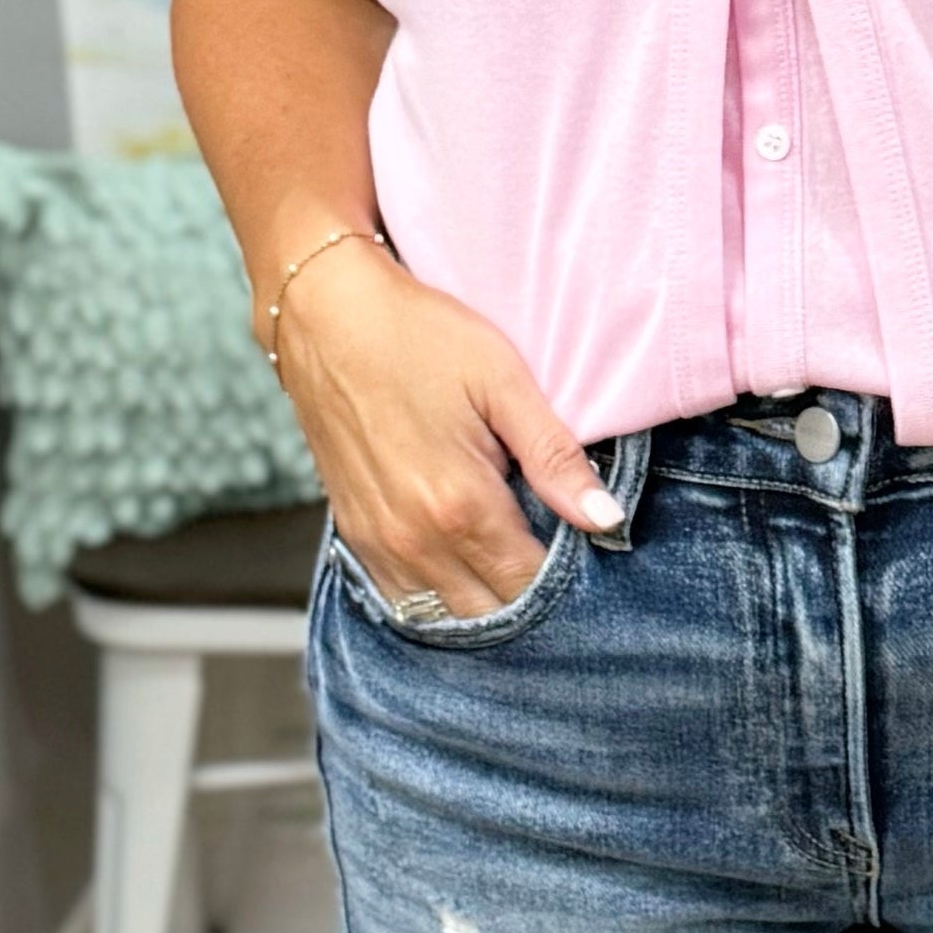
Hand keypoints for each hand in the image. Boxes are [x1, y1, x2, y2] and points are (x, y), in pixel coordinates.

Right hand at [273, 238, 617, 611]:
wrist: (325, 316)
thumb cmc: (417, 337)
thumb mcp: (502, 383)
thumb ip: (555, 458)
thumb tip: (607, 518)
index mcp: (459, 505)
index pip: (530, 585)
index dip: (567, 582)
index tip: (589, 557)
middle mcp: (414, 540)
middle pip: (490, 613)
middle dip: (530, 599)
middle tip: (559, 561)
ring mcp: (377, 543)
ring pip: (445, 617)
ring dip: (485, 604)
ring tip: (514, 564)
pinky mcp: (354, 535)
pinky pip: (403, 599)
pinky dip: (440, 597)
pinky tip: (466, 566)